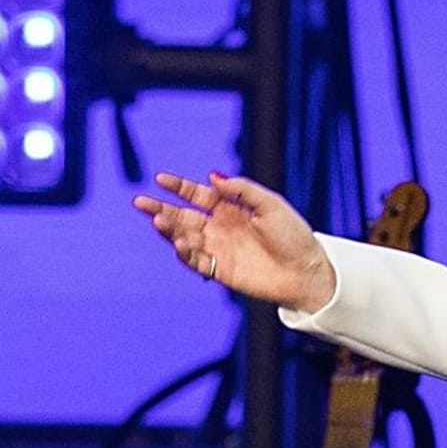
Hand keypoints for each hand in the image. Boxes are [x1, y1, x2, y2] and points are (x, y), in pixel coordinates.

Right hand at [132, 171, 336, 311]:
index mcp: (231, 208)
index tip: (159, 178)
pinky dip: (186, 253)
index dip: (179, 187)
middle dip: (161, 208)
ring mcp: (219, 249)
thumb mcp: (270, 204)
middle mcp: (221, 227)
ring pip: (185, 237)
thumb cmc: (293, 235)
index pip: (198, 195)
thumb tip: (212, 176)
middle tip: (139, 202)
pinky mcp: (221, 270)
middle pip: (183, 216)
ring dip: (169, 230)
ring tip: (157, 220)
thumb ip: (242, 190)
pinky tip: (180, 243)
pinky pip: (196, 261)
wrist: (307, 270)